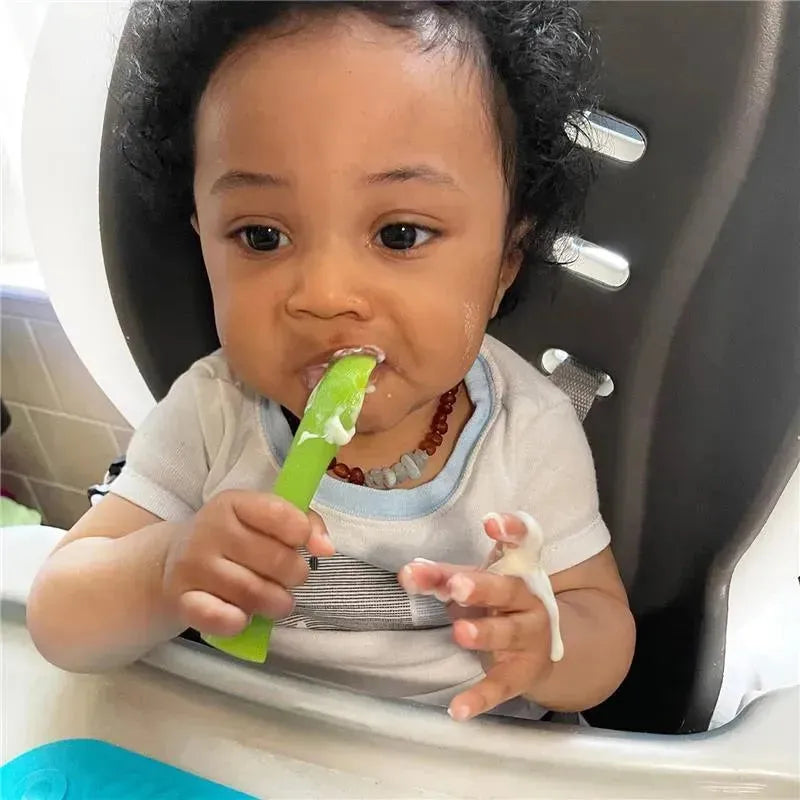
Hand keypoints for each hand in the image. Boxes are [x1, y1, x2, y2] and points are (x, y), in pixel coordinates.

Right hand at [163, 490, 333, 636]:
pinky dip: (238, 622)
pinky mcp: (182, 600)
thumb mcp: (263, 519)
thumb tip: (325, 547)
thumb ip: (304, 523)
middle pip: (275, 559)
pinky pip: (218, 617)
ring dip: (277, 602)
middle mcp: (209, 530)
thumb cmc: (233, 539)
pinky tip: (245, 618)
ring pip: (253, 592)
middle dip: (295, 574)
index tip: (300, 544)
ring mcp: (193, 566)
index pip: (279, 513)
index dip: (301, 533)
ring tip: (277, 600)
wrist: (171, 561)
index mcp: (233, 503)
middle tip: (291, 578)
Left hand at [399, 513, 553, 720]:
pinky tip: (457, 709)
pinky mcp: (523, 673)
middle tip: (456, 586)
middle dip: (481, 587)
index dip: (511, 529)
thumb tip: (407, 572)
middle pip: (508, 589)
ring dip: (484, 633)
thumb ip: (442, 576)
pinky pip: (501, 685)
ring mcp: (530, 636)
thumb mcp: (476, 582)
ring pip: (509, 633)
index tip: (491, 522)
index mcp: (519, 568)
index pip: (523, 541)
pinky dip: (480, 697)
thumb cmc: (499, 602)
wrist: (540, 647)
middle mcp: (528, 598)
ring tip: (459, 633)